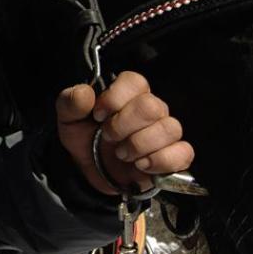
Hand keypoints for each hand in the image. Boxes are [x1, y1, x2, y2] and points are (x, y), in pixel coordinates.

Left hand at [55, 71, 193, 196]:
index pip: (135, 82)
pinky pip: (184, 152)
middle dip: (124, 125)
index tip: (97, 115)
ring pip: (170, 128)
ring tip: (122, 154)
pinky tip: (141, 165)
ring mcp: (165, 132)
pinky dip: (162, 160)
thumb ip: (71, 103)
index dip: (115, 98)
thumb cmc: (85, 138)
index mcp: (128, 93)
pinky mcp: (174, 156)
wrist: (91, 172)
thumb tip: (84, 93)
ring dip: (140, 145)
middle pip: (152, 107)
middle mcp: (152, 109)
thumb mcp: (69, 121)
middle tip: (109, 137)